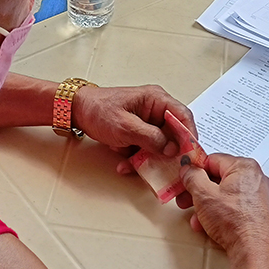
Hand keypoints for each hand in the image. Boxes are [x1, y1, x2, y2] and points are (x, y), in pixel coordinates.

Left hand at [71, 83, 196, 156]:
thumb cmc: (98, 110)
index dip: (190, 136)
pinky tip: (124, 163)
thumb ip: (151, 138)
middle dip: (167, 154)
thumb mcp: (125, 126)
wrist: (77, 112)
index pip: (183, 116)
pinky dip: (137, 158)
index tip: (191, 154)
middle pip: (173, 134)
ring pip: (159, 146)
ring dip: (148, 159)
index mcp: (156, 99)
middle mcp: (155, 110)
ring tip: (134, 165)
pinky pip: (146, 149)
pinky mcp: (139, 134)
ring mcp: (147, 122)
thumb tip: (172, 149)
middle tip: (168, 169)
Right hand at [179, 154, 268, 260]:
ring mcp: (258, 196)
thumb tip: (188, 170)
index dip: (194, 170)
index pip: (212, 160)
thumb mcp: (204, 195)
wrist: (253, 251)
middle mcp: (255, 178)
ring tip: (197, 218)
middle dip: (198, 192)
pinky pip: (234, 206)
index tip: (184, 178)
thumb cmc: (235, 222)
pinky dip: (220, 213)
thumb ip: (192, 177)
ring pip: (225, 195)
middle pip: (218, 178)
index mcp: (244, 166)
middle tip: (186, 199)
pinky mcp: (258, 211)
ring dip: (206, 206)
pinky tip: (209, 225)